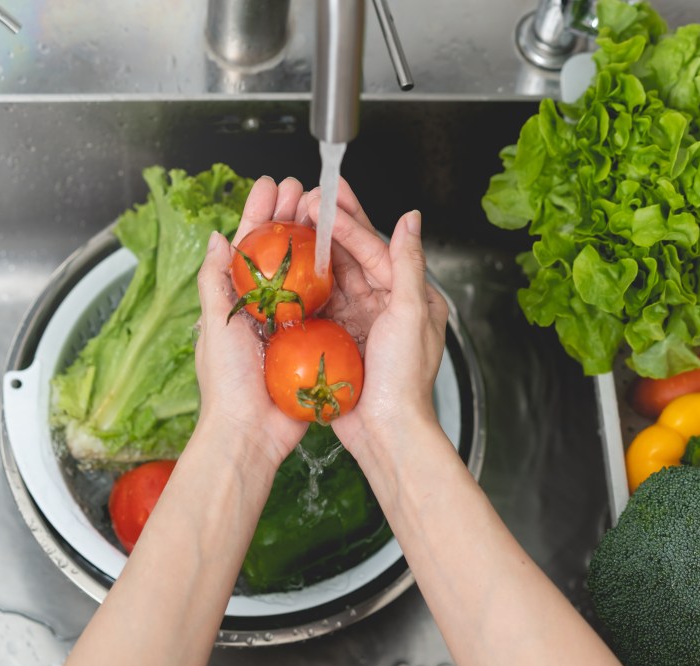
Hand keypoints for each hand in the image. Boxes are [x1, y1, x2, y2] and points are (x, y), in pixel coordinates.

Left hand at [194, 176, 310, 468]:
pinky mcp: (311, 344)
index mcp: (235, 302)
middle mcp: (262, 309)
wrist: (252, 435)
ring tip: (325, 213)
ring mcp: (288, 325)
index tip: (271, 186)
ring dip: (313, 242)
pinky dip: (333, 282)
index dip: (258, 214)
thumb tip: (215, 238)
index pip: (247, 247)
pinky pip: (325, 307)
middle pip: (278, 253)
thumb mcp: (214, 326)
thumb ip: (215, 282)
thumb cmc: (227, 387)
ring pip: (303, 274)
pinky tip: (344, 260)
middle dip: (289, 218)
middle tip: (303, 190)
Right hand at [302, 179, 450, 461]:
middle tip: (304, 198)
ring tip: (291, 223)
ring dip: (314, 251)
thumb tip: (410, 218)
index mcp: (409, 295)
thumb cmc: (404, 378)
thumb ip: (408, 263)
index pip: (375, 249)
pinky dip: (305, 285)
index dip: (348, 222)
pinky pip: (320, 304)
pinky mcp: (339, 339)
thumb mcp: (411, 314)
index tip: (323, 199)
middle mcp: (386, 305)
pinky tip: (287, 267)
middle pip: (353, 257)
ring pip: (334, 277)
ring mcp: (360, 322)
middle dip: (329, 227)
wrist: (387, 433)